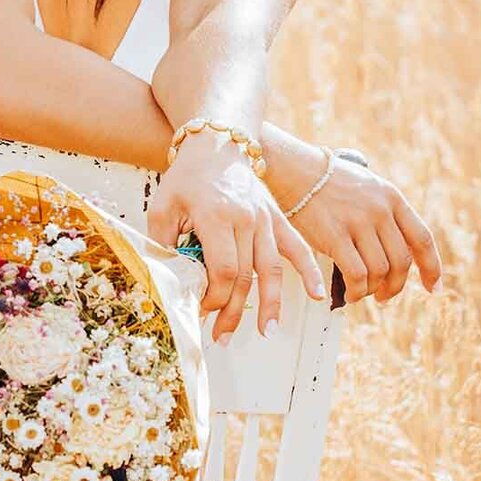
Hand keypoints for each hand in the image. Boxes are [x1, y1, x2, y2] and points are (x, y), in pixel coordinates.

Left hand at [146, 130, 328, 345]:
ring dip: (270, 304)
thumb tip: (171, 280)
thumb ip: (163, 243)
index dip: (214, 297)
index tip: (203, 310)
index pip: (223, 269)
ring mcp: (266, 219)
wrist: (216, 144)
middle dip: (233, 311)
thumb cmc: (186, 179)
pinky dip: (310, 272)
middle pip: (246, 276)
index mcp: (216, 217)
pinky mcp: (278, 218)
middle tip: (222, 336)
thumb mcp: (162, 207)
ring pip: (272, 269)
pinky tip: (318, 295)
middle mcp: (246, 220)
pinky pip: (298, 248)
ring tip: (267, 332)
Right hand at [283, 150, 442, 304]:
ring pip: (380, 271)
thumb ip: (386, 213)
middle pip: (401, 261)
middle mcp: (380, 210)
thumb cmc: (329, 182)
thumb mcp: (368, 187)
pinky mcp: (335, 235)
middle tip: (384, 295)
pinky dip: (356, 290)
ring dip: (372, 290)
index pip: (422, 239)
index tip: (432, 288)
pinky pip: (356, 274)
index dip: (431, 268)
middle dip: (396, 286)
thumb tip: (397, 251)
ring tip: (361, 292)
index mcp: (392, 198)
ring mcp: (358, 222)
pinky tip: (349, 294)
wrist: (296, 171)